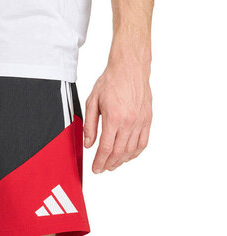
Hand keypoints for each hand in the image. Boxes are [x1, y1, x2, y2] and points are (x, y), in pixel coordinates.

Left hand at [84, 52, 151, 173]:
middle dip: (109, 164)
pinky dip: (136, 153)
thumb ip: (90, 125)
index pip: (106, 148)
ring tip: (113, 164)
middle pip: (119, 153)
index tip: (96, 169)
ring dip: (122, 161)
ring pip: (132, 150)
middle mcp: (129, 122)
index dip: (100, 162)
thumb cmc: (111, 81)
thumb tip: (89, 144)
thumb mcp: (92, 102)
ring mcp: (140, 121)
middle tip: (103, 168)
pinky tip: (128, 156)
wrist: (130, 67)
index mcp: (114, 118)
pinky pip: (144, 142)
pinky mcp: (148, 119)